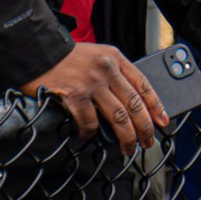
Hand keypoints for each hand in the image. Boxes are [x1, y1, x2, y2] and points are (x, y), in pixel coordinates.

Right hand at [23, 43, 168, 153]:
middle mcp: (108, 70)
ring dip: (126, 136)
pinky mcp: (74, 95)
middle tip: (148, 142)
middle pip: (134, 104)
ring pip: (118, 116)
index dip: (155, 105)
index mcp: (116, 59)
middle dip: (145, 127)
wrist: (37, 51)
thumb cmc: (66, 58)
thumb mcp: (97, 56)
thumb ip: (112, 74)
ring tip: (127, 148)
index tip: (163, 121)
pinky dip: (90, 133)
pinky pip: (89, 121)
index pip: (143, 84)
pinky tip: (87, 137)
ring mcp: (92, 83)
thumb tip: (126, 104)